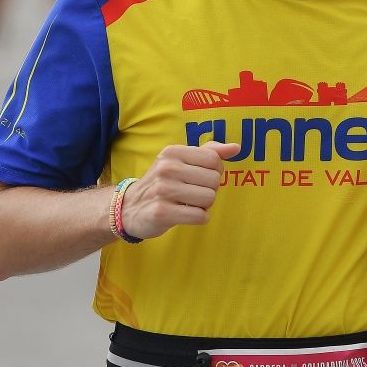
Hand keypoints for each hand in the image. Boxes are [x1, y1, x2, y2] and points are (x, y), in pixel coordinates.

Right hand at [119, 141, 239, 239]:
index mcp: (173, 152)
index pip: (214, 159)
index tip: (201, 178)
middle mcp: (167, 168)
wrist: (130, 207)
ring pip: (209, 198)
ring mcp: (163, 190)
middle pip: (214, 180)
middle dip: (209, 190)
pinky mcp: (162, 212)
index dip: (215, 172)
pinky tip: (185, 214)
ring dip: (204, 205)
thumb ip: (209, 152)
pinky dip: (199, 218)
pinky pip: (200, 216)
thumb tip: (236, 148)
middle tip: (192, 193)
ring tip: (188, 204)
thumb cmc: (163, 183)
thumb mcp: (181, 161)